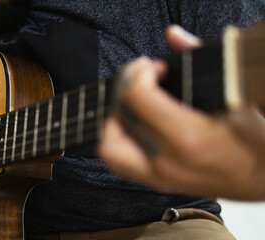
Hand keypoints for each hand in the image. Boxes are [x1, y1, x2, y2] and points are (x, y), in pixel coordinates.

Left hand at [98, 26, 264, 200]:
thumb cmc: (252, 141)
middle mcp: (166, 161)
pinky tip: (135, 124)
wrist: (260, 180)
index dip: (140, 74)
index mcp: (187, 137)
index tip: (155, 68)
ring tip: (133, 105)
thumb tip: (172, 35)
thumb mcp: (233, 96)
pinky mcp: (156, 182)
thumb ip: (199, 59)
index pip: (136, 97)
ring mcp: (158, 176)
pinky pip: (119, 163)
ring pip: (109, 149)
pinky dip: (118, 140)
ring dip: (113, 121)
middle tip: (138, 82)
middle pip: (115, 122)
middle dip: (121, 93)